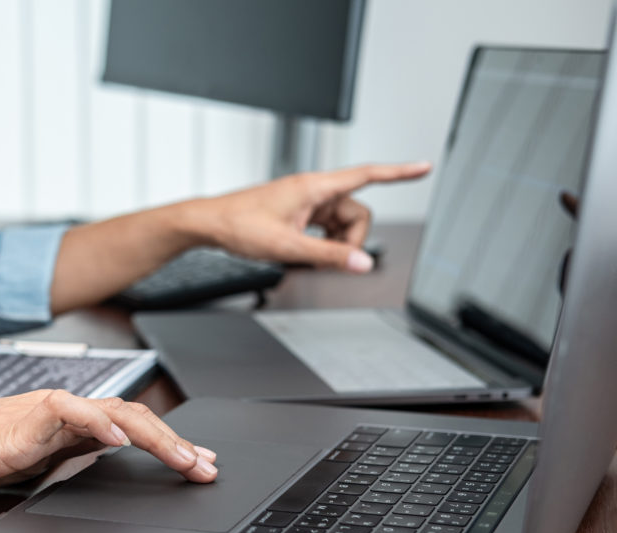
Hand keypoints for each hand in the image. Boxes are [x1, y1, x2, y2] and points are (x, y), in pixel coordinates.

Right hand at [0, 390, 217, 487]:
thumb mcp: (31, 466)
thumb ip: (64, 462)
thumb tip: (99, 476)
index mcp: (69, 425)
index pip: (130, 428)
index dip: (169, 443)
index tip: (199, 462)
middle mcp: (65, 412)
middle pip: (134, 417)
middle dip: (176, 442)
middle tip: (207, 467)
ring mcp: (47, 411)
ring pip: (113, 410)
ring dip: (154, 435)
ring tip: (183, 457)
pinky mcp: (25, 418)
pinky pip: (68, 411)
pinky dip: (97, 423)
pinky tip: (119, 439)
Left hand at [194, 162, 431, 272]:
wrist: (210, 224)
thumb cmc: (239, 226)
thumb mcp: (288, 247)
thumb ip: (329, 256)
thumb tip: (362, 263)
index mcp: (314, 186)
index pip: (368, 174)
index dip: (399, 172)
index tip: (423, 167)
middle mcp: (313, 190)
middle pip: (358, 211)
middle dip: (351, 237)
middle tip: (328, 257)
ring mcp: (306, 201)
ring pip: (342, 222)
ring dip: (334, 242)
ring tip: (305, 253)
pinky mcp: (299, 212)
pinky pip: (326, 226)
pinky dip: (322, 241)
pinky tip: (303, 249)